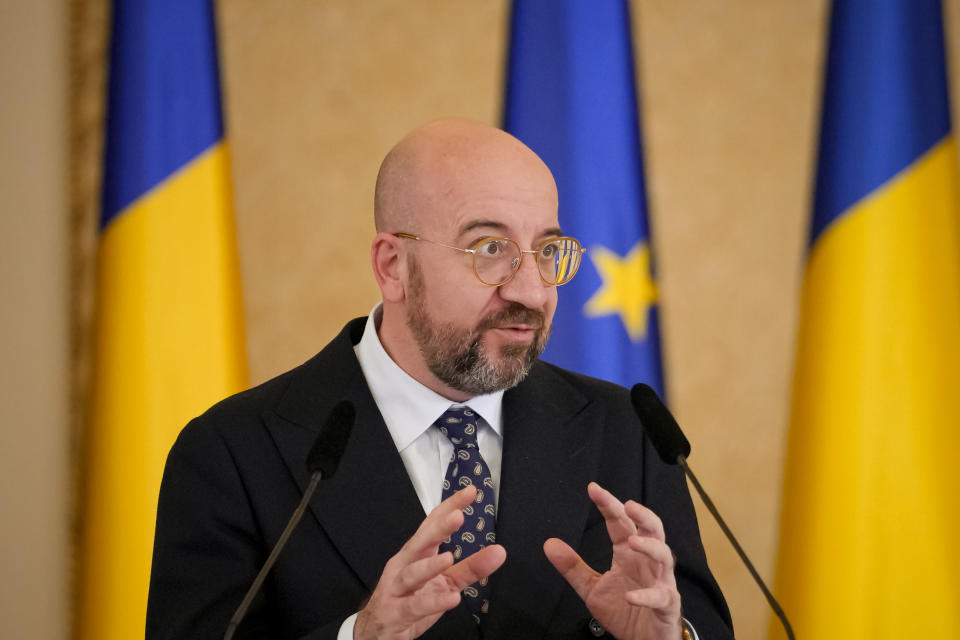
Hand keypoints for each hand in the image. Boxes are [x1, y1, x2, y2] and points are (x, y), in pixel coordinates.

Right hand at [354, 485, 505, 639]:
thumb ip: (471, 567)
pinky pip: (415, 606)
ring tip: (448, 558)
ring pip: (412, 573)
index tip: (469, 492)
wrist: (377, 631)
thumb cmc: (408, 600)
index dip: (450, 507)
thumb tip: (498, 552)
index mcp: (417, 553)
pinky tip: (451, 598)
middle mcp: (405, 565)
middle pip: (420, 542)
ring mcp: (398, 588)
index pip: (432, 524)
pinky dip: (433, 602)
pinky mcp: (396, 612)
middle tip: (457, 516)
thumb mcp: (445, 583)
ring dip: (429, 565)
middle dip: (437, 528)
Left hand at [543, 482, 681, 639]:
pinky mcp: (666, 605)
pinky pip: (661, 596)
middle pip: (652, 530)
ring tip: (632, 541)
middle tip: (628, 505)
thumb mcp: (592, 588)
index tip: (593, 489)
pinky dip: (647, 595)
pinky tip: (631, 596)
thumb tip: (550, 544)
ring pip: (664, 556)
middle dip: (643, 515)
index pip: (620, 523)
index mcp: (628, 555)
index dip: (609, 505)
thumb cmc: (625, 610)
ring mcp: (660, 582)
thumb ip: (573, 567)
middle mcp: (646, 563)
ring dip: (650, 546)